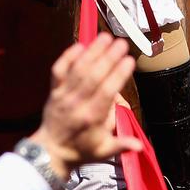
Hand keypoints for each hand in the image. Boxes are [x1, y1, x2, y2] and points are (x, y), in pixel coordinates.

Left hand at [31, 34, 141, 179]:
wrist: (50, 152)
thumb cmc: (81, 151)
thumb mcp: (103, 151)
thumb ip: (121, 145)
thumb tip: (139, 145)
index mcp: (92, 117)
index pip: (106, 91)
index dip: (118, 74)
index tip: (129, 60)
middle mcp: (77, 103)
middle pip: (93, 76)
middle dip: (108, 57)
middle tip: (121, 43)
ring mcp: (63, 95)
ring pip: (78, 70)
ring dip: (92, 52)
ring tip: (105, 37)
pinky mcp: (53, 91)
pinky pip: (58, 71)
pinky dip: (67, 57)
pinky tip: (79, 45)